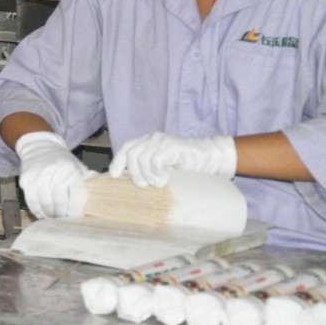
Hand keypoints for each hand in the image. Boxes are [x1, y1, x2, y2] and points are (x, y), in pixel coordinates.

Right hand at [15, 130, 94, 218]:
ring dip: (51, 216)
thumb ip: (88, 181)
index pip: (77, 195)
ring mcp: (39, 177)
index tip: (78, 216)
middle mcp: (55, 173)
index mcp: (71, 170)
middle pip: (60, 203)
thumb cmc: (62, 160)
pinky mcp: (26, 181)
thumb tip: (103, 197)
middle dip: (64, 215)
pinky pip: (32, 202)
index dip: (77, 209)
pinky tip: (43, 214)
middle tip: (66, 221)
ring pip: (46, 205)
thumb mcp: (78, 166)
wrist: (39, 146)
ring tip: (55, 219)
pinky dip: (38, 211)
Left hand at [109, 133, 236, 187]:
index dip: (118, 162)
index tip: (114, 176)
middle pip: (131, 154)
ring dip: (147, 175)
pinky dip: (157, 173)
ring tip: (158, 183)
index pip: (126, 148)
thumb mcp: (163, 168)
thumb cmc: (187, 166)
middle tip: (143, 185)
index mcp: (148, 142)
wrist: (211, 159)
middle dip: (134, 173)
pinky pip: (155, 160)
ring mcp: (162, 141)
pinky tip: (165, 179)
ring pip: (141, 158)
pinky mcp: (172, 146)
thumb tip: (131, 181)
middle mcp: (152, 139)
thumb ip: (148, 168)